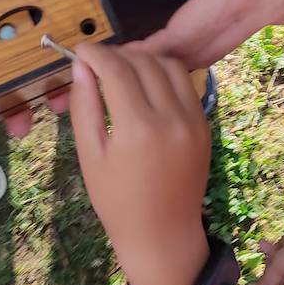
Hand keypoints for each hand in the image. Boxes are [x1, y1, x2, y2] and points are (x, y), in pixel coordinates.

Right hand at [68, 44, 212, 284]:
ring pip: (168, 65)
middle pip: (142, 61)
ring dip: (143, 58)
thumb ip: (84, 106)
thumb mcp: (90, 155)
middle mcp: (170, 118)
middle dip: (116, 54)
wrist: (163, 233)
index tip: (79, 51)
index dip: (94, 53)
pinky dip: (164, 74)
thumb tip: (80, 65)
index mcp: (137, 129)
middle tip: (96, 63)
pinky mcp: (204, 124)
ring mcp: (193, 120)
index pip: (115, 69)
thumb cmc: (117, 201)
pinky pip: (185, 83)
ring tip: (121, 69)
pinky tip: (145, 84)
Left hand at [112, 0, 283, 68]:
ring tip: (175, 36)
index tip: (124, 60)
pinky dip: (240, 20)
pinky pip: (264, 24)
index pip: (182, 40)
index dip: (149, 54)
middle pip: (207, 52)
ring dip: (205, 41)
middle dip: (172, 58)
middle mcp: (265, 13)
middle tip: (141, 56)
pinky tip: (231, 2)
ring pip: (236, 39)